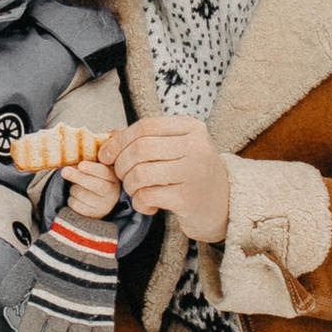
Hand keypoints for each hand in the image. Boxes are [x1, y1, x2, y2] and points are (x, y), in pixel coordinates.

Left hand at [62, 155, 121, 216]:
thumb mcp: (92, 171)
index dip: (92, 169)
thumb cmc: (93, 180)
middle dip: (78, 177)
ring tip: (76, 187)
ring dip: (73, 189)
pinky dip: (71, 199)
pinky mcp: (93, 215)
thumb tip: (67, 169)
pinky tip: (76, 197)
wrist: (97, 202)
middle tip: (64, 171)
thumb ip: (83, 167)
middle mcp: (112, 193)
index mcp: (113, 178)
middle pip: (95, 185)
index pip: (104, 172)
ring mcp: (104, 206)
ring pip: (82, 194)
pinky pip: (76, 205)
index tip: (80, 165)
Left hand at [112, 117, 230, 238]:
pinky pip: (147, 196)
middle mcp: (195, 146)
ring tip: (137, 191)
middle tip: (122, 176)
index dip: (119, 140)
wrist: (224, 204)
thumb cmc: (193, 173)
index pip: (145, 126)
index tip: (106, 155)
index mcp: (191, 128)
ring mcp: (193, 171)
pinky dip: (139, 203)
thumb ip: (145, 139)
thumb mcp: (176, 148)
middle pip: (140, 149)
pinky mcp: (187, 197)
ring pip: (140, 173)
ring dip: (129, 185)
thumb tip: (108, 136)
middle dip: (121, 165)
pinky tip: (148, 205)